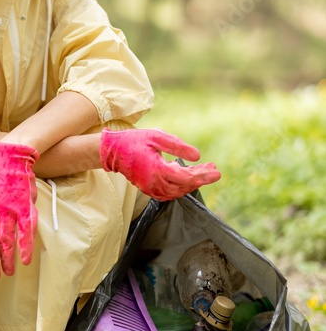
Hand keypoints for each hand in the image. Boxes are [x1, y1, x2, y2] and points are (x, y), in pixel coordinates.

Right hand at [99, 128, 220, 200]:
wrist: (113, 151)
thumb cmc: (134, 141)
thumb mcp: (157, 137)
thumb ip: (178, 146)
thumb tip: (197, 155)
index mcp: (157, 170)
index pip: (186, 178)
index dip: (204, 176)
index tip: (217, 172)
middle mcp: (155, 183)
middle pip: (185, 186)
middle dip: (201, 178)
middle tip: (213, 169)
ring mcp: (151, 188)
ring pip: (178, 191)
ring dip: (192, 182)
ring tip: (203, 170)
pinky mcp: (149, 189)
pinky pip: (169, 193)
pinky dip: (181, 187)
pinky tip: (187, 177)